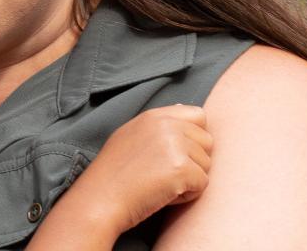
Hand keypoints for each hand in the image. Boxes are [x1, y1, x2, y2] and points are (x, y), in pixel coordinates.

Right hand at [59, 104, 213, 232]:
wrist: (99, 200)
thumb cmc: (112, 176)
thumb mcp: (129, 136)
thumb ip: (157, 124)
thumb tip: (181, 107)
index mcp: (154, 116)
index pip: (198, 116)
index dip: (194, 138)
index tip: (176, 155)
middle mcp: (167, 125)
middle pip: (207, 142)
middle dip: (193, 162)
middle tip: (165, 175)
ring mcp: (175, 145)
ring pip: (207, 165)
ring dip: (189, 180)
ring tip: (161, 185)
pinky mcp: (182, 169)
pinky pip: (202, 184)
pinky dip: (186, 196)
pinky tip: (163, 195)